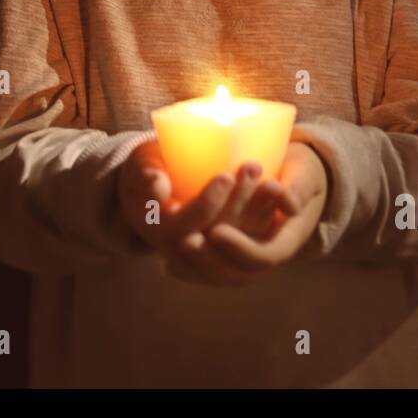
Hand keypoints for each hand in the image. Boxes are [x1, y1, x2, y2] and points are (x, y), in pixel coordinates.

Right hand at [117, 140, 289, 267]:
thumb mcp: (140, 165)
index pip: (188, 224)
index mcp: (160, 230)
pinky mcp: (229, 247)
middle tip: (253, 167)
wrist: (156, 191)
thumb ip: (145, 173)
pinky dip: (265, 221)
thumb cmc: (149, 169)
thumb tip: (158, 188)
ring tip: (271, 181)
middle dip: (239, 202)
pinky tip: (277, 194)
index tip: (225, 175)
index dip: (208, 203)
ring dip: (258, 213)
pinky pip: (251, 242)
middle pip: (219, 234)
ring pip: (240, 243)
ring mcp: (209, 252)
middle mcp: (185, 250)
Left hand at [174, 141, 328, 285]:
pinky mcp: (227, 257)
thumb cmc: (299, 173)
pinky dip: (187, 270)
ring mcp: (245, 261)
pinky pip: (206, 274)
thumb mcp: (305, 174)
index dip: (238, 249)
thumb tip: (289, 204)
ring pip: (217, 277)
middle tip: (185, 240)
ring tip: (173, 246)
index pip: (263, 257)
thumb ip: (298, 187)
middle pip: (235, 275)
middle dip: (208, 260)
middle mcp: (265, 256)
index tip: (216, 231)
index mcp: (286, 241)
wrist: (294, 180)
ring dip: (194, 265)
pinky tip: (166, 264)